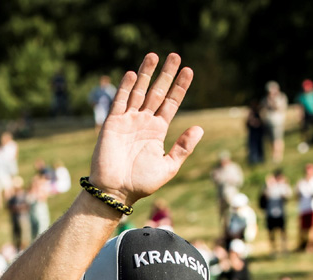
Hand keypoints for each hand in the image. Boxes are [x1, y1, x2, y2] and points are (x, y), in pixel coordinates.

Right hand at [89, 53, 203, 206]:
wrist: (115, 191)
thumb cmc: (141, 183)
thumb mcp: (168, 167)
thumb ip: (183, 148)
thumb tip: (199, 128)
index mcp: (157, 131)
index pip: (171, 103)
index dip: (179, 87)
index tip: (188, 71)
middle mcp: (143, 122)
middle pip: (156, 92)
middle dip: (166, 74)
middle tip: (175, 55)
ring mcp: (128, 120)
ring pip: (139, 91)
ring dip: (146, 73)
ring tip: (154, 55)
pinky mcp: (113, 123)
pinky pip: (120, 101)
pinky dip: (126, 87)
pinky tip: (134, 74)